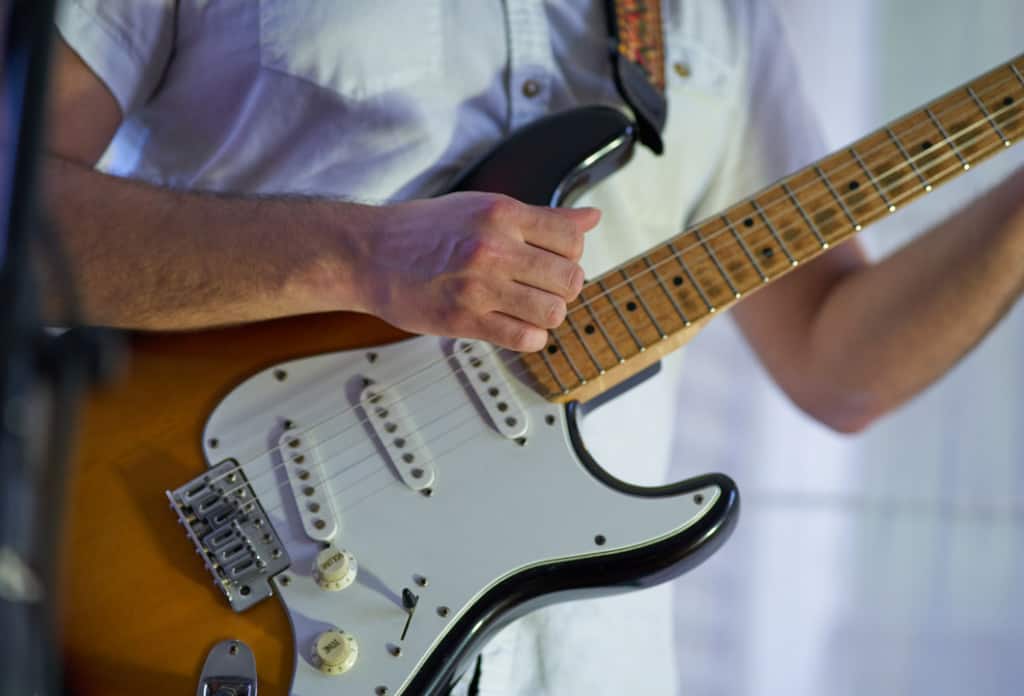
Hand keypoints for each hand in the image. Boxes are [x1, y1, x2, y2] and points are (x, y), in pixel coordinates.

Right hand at [354, 192, 599, 350]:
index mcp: (501, 214)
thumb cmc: (423, 230)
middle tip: (542, 288)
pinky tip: (515, 327)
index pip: (572, 239)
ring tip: (529, 309)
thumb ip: (540, 217)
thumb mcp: (483, 207)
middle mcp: (493, 247)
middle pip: (569, 278)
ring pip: (553, 312)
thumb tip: (591, 219)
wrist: (369, 253)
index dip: (571, 255)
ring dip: (548, 315)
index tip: (554, 261)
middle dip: (562, 288)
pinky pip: (524, 338)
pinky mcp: (464, 320)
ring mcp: (479, 286)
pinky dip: (530, 338)